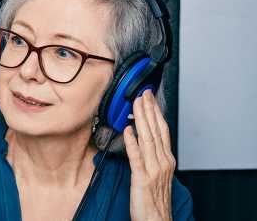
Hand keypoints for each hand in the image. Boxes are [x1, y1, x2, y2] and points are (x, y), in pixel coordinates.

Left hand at [123, 89, 175, 220]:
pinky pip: (136, 157)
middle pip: (155, 130)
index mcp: (166, 160)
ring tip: (136, 104)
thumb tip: (141, 140)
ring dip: (141, 119)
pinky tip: (128, 130)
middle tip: (143, 93)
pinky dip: (132, 142)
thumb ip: (151, 156)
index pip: (161, 130)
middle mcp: (162, 162)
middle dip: (149, 110)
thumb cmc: (155, 200)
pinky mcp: (142, 178)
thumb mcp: (157, 174)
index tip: (149, 98)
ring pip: (147, 138)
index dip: (155, 113)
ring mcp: (153, 169)